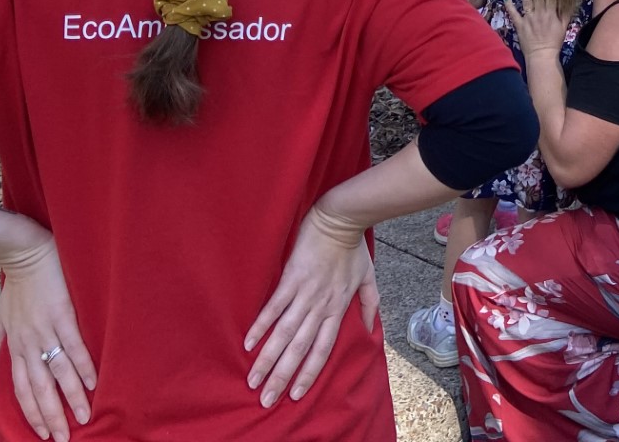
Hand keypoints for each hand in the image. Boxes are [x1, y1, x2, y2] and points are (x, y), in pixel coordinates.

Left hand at [0, 230, 95, 441]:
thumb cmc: (15, 284)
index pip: (21, 389)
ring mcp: (45, 330)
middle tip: (64, 437)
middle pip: (39, 389)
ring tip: (83, 417)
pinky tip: (92, 383)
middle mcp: (28, 345)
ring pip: (57, 373)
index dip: (32, 412)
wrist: (24, 253)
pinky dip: (83, 366)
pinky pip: (73, 346)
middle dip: (51, 416)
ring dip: (70, 398)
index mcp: (15, 347)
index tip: (43, 433)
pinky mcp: (62, 315)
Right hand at [246, 206, 378, 407]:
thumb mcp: (368, 279)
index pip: (322, 350)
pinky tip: (248, 343)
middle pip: (300, 349)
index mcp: (337, 309)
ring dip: (268, 358)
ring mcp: (305, 293)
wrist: (340, 219)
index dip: (309, 373)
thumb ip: (369, 305)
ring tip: (253, 380)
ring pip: (285, 333)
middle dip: (283, 376)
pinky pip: (274, 307)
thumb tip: (370, 329)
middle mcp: (320, 307)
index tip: (296, 395)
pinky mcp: (290, 279)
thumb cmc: (353, 249)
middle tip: (267, 400)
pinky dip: (261, 325)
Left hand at [508, 0, 568, 56]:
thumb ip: (566, 13)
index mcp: (550, 13)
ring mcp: (528, 18)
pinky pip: (513, 13)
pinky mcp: (519, 24)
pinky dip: (509, 4)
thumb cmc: (554, 42)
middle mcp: (539, 12)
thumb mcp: (564, 27)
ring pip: (527, 0)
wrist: (542, 56)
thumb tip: (570, 0)